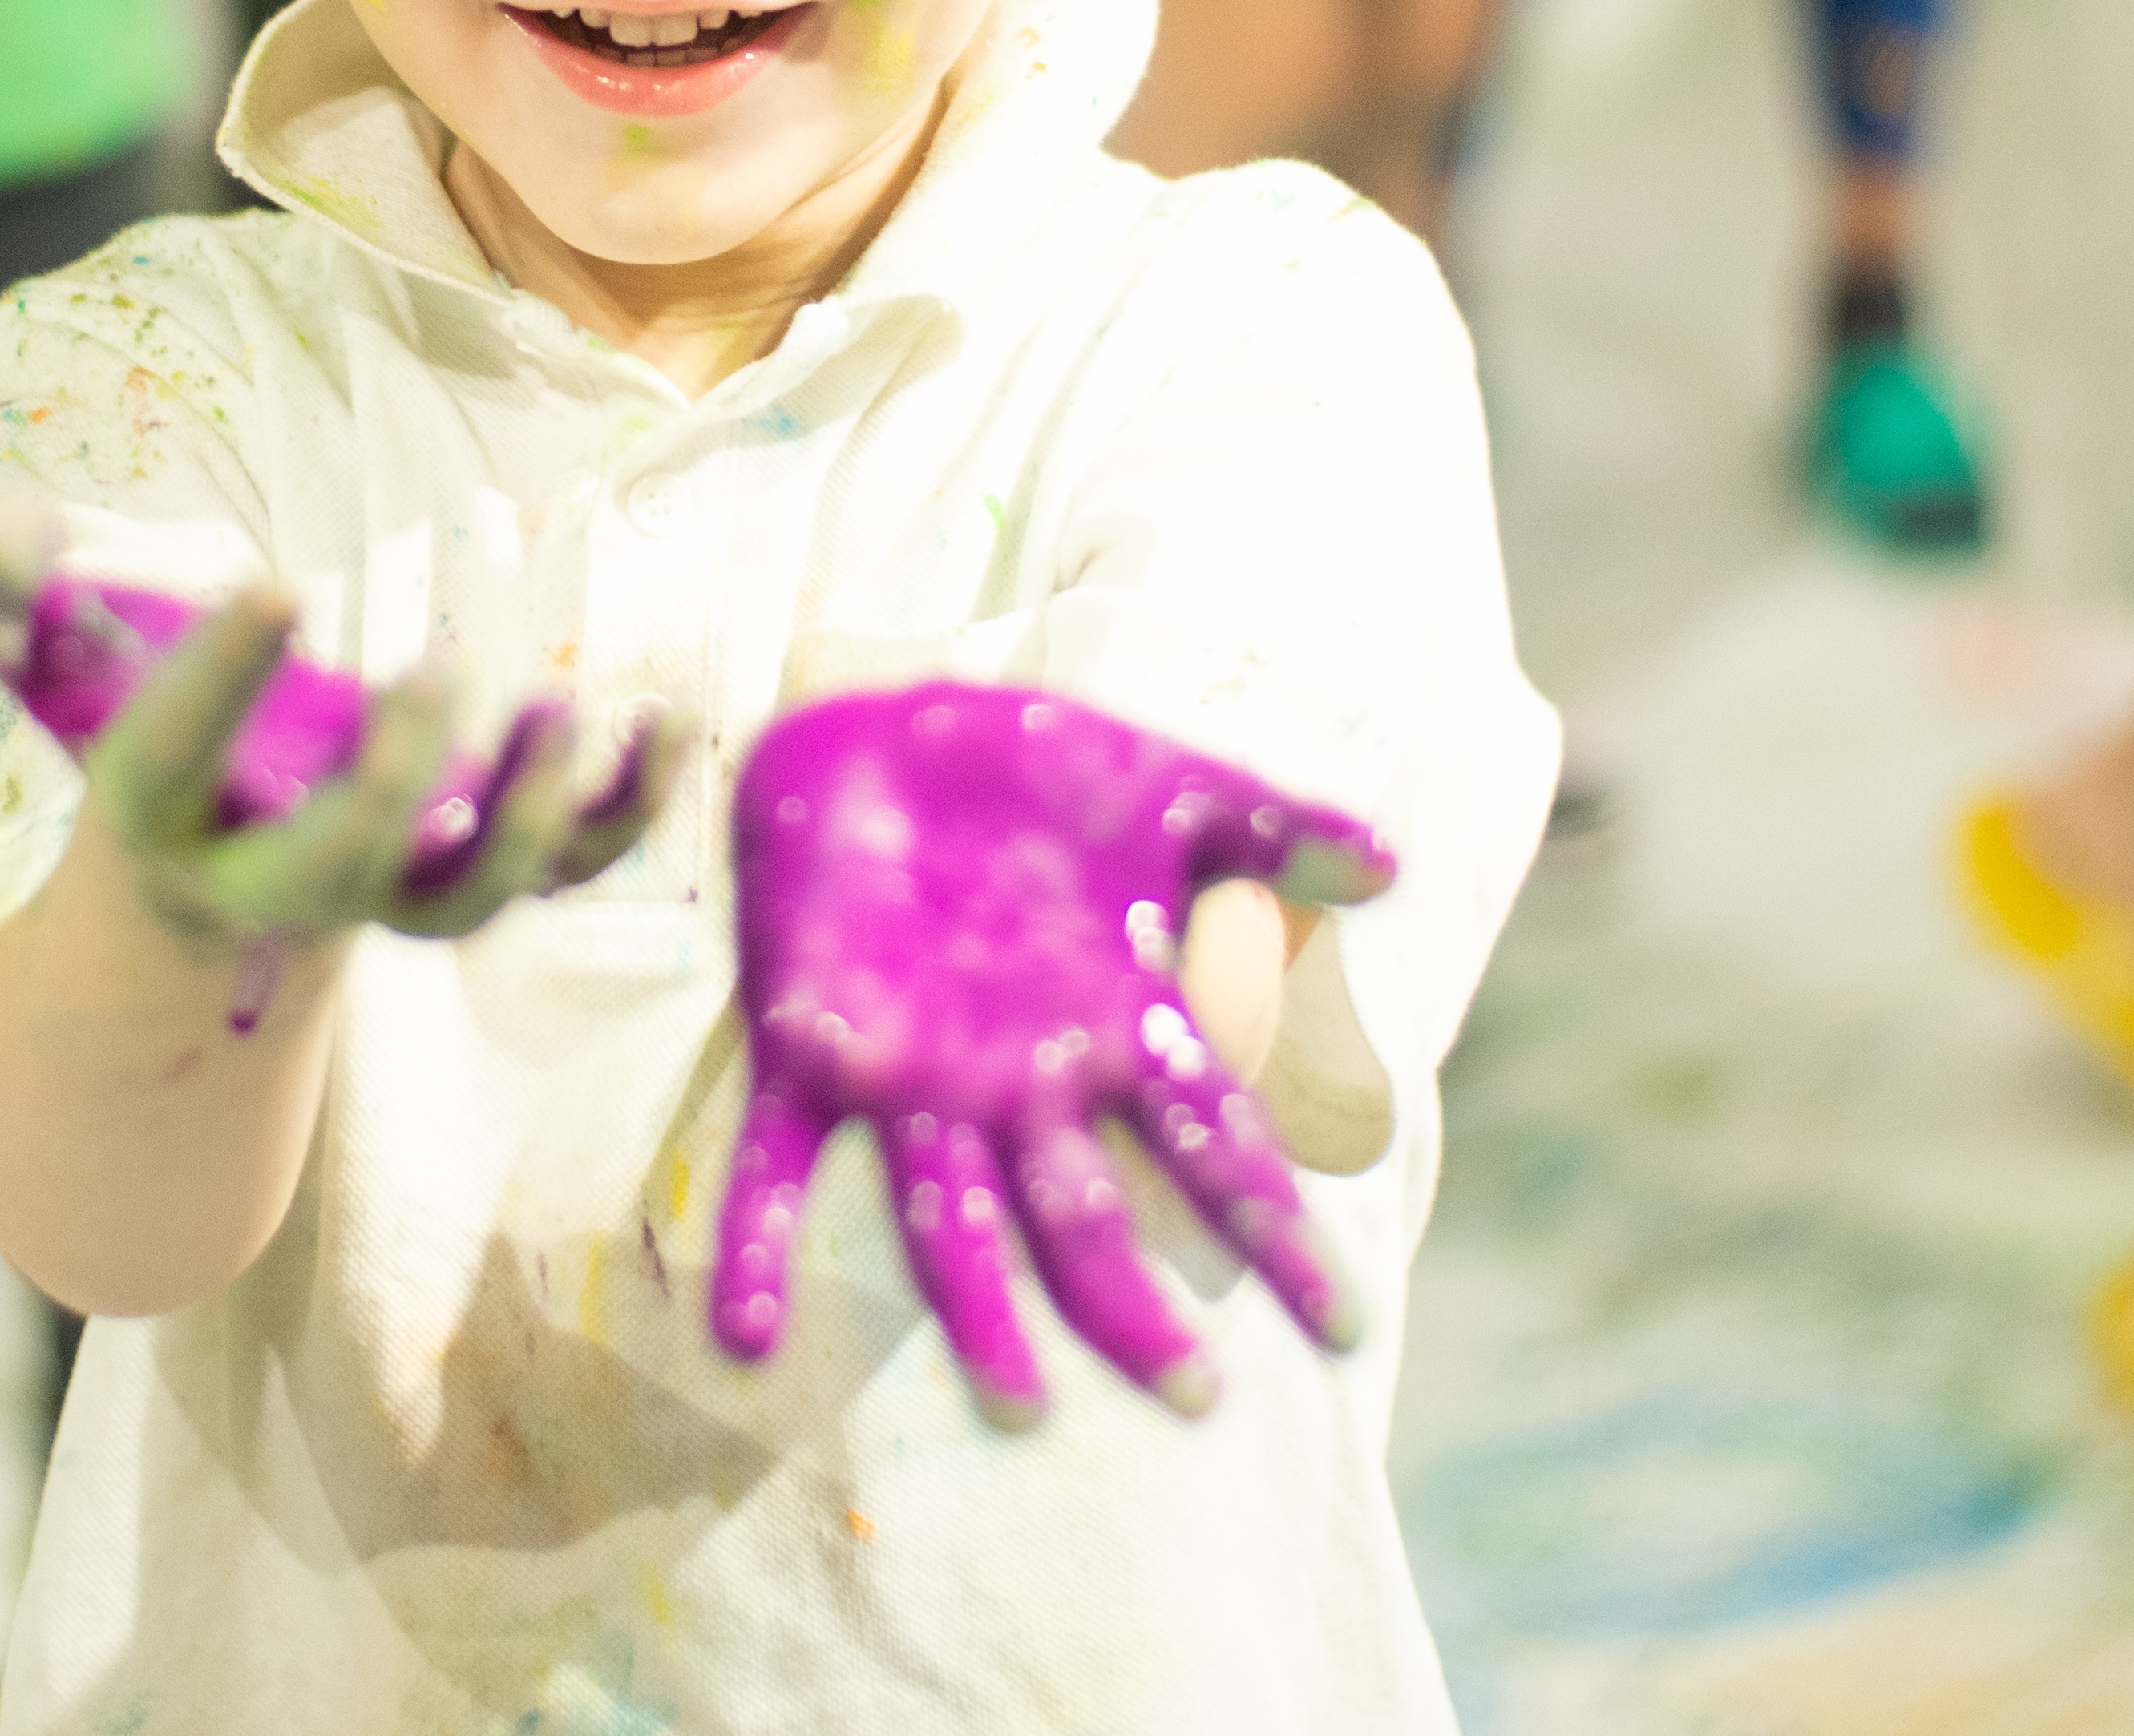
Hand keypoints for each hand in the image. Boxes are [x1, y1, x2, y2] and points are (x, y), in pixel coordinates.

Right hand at [0, 516, 677, 947]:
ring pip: (466, 901)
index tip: (272, 583)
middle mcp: (272, 881)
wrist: (192, 918)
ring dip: (529, 819)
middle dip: (386, 787)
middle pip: (336, 866)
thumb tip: (2, 510)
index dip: (215, 680)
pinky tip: (670, 722)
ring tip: (569, 713)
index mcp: (158, 821)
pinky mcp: (470, 878)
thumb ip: (29, 595)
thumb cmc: (134, 756)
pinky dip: (625, 812)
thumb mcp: (64, 677)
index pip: (170, 760)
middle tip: (432, 671)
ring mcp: (384, 892)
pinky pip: (562, 872)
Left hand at [710, 683, 1395, 1421]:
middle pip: (1087, 1216)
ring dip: (977, 1312)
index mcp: (1113, 1025)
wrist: (887, 724)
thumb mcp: (1169, 787)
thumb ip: (1273, 826)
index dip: (1274, 1228)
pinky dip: (758, 1245)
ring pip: (951, 1218)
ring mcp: (915, 1075)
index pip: (1215, 1144)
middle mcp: (1020, 1078)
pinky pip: (774, 1164)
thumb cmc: (1038, 769)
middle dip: (1133, 1308)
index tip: (1342, 1322)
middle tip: (1193, 1397)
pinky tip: (741, 1337)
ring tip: (1015, 1408)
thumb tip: (1392, 862)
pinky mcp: (811, 1048)